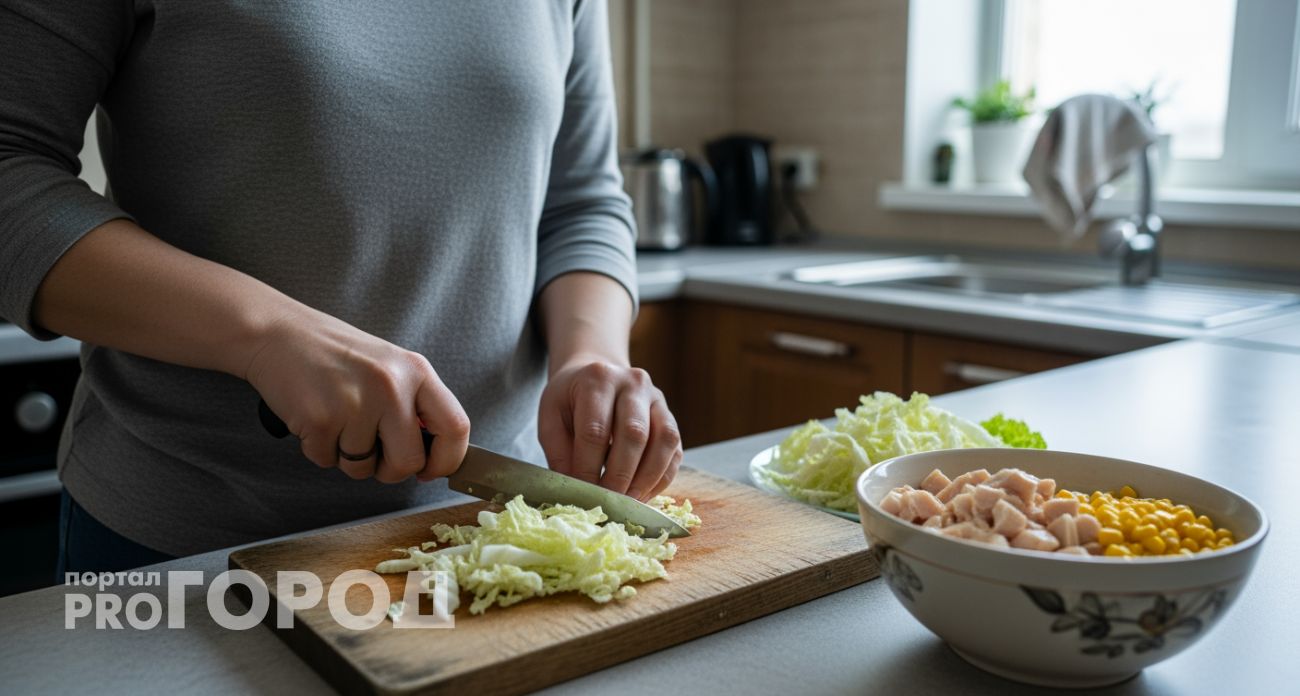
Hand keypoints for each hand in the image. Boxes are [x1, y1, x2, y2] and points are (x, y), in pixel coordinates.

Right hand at [246, 307, 469, 482]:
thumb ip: (415, 404)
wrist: (278, 334)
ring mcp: (356, 404)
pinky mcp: (321, 420)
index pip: (455, 427)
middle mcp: (391, 386)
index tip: (432, 470)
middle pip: (409, 461)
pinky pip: (328, 461)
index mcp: (416, 371)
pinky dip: (319, 449)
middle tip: (372, 453)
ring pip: (363, 468)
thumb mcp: (389, 366)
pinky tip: (314, 418)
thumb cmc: (335, 354)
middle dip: (390, 470)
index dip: (447, 459)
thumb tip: (434, 455)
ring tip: (336, 419)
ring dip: (347, 457)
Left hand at [537, 358, 681, 500]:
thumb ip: (559, 451)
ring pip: (664, 441)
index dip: (588, 466)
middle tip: (607, 502)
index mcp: (598, 378)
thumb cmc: (570, 400)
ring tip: (628, 502)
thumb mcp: (551, 417)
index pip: (596, 429)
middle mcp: (633, 383)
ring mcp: (657, 399)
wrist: (595, 374)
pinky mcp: (670, 417)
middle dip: (620, 475)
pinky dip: (660, 478)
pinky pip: (675, 450)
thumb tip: (574, 488)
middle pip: (634, 434)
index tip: (581, 492)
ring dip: (646, 479)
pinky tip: (642, 494)